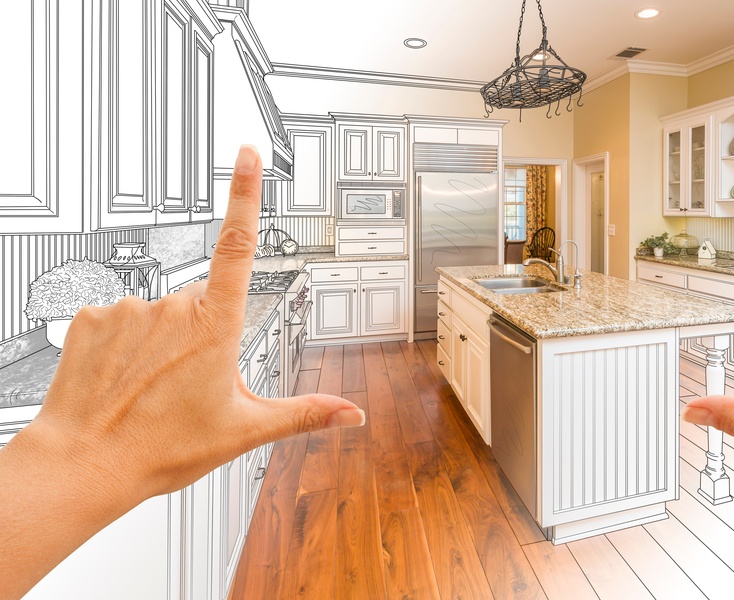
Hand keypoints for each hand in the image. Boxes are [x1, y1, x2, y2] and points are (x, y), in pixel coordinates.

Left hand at [0, 146, 363, 598]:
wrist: (84, 464)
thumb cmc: (161, 448)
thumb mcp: (245, 430)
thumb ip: (304, 413)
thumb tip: (351, 414)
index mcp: (215, 326)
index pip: (237, 245)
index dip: (245, 194)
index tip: (247, 156)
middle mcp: (172, 307)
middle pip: (200, 302)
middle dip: (202, 333)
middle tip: (190, 384)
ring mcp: (129, 309)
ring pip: (159, 313)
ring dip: (161, 342)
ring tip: (152, 389)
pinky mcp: (91, 317)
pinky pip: (119, 319)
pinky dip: (124, 344)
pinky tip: (122, 378)